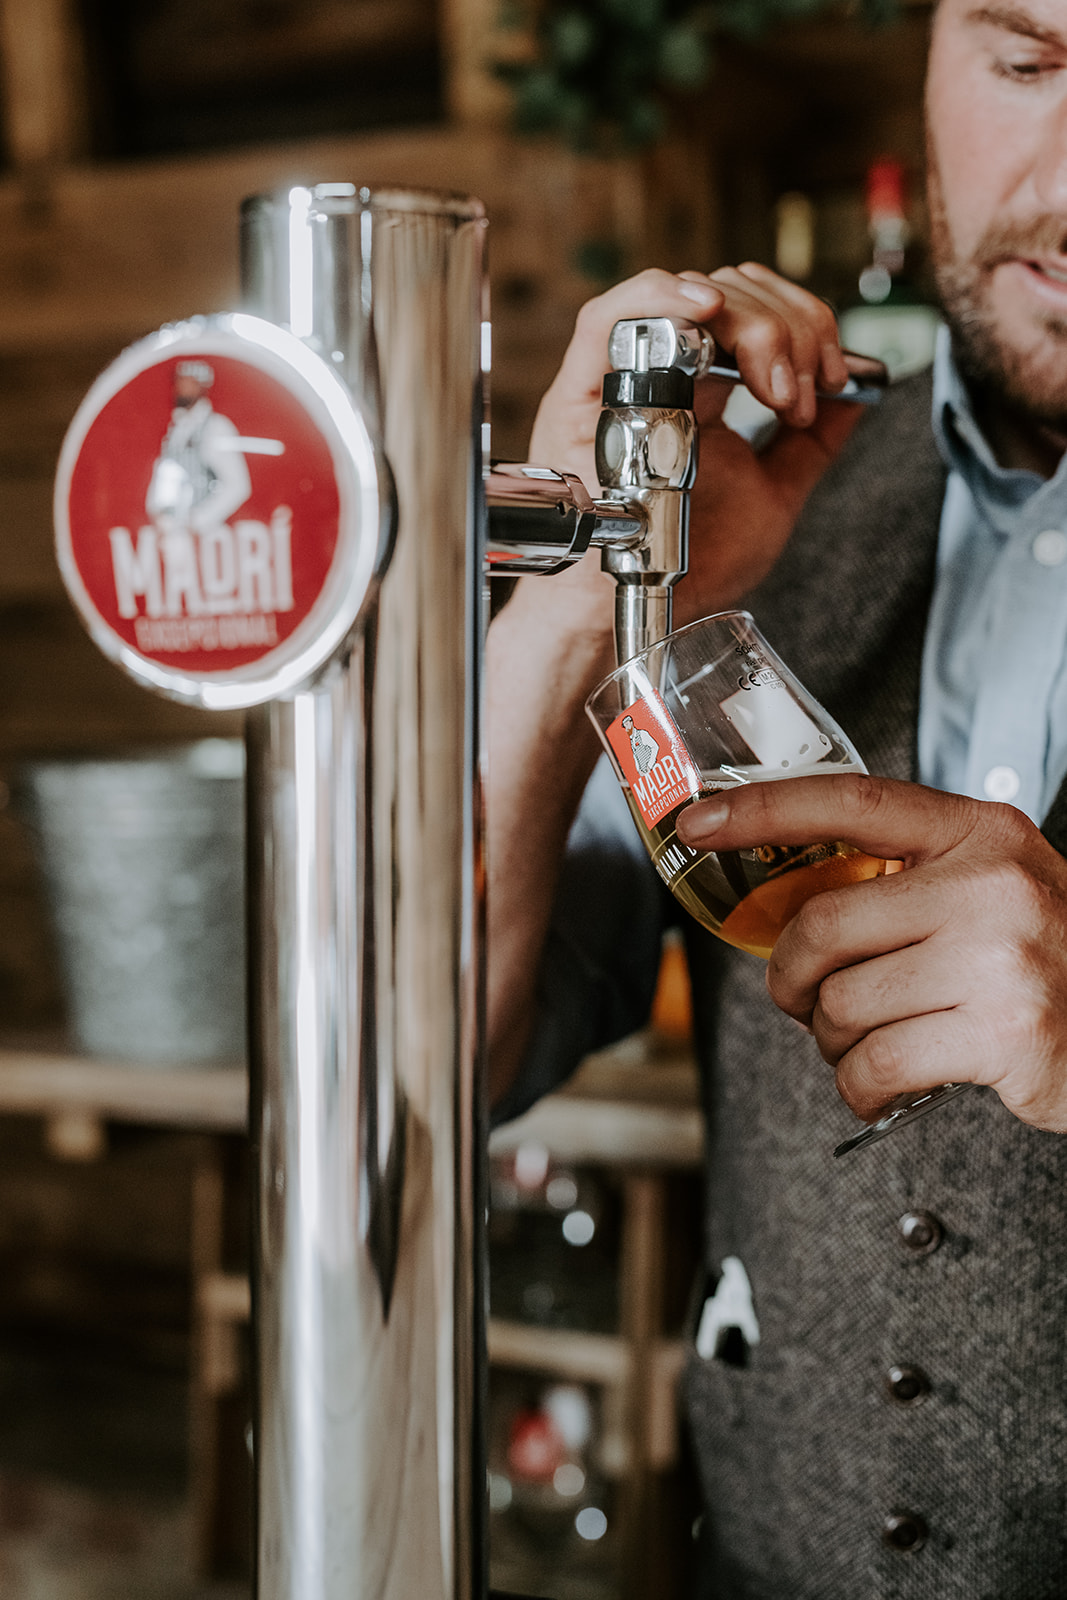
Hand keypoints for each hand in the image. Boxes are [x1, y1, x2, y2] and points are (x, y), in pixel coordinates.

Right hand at [525, 264, 867, 631]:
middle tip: (803, 393)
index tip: (835, 381)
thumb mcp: (774, 498)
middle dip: (790, 328)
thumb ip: (810, 445)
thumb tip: (858, 397)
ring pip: (687, 296)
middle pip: (731, 292)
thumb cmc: (688, 568)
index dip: (806, 326)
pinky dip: (659, 296)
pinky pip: (605, 318)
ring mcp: (621, 381)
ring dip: (750, 323)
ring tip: (774, 387)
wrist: (636, 616)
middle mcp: (661, 374)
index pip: (755, 310)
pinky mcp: (581, 397)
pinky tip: (707, 309)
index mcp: (701, 389)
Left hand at [676, 773, 1066, 1131]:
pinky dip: (858, 1086)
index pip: (850, 802)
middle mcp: (990, 885)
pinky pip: (876, 1065)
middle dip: (790, 977)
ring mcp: (1000, 958)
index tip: (698, 821)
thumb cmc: (1051, 959)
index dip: (763, 808)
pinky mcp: (1005, 1034)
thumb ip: (913, 877)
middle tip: (802, 998)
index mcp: (979, 834)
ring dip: (831, 1040)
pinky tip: (881, 1083)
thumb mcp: (997, 887)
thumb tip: (798, 904)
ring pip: (842, 1005)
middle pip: (824, 925)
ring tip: (865, 1042)